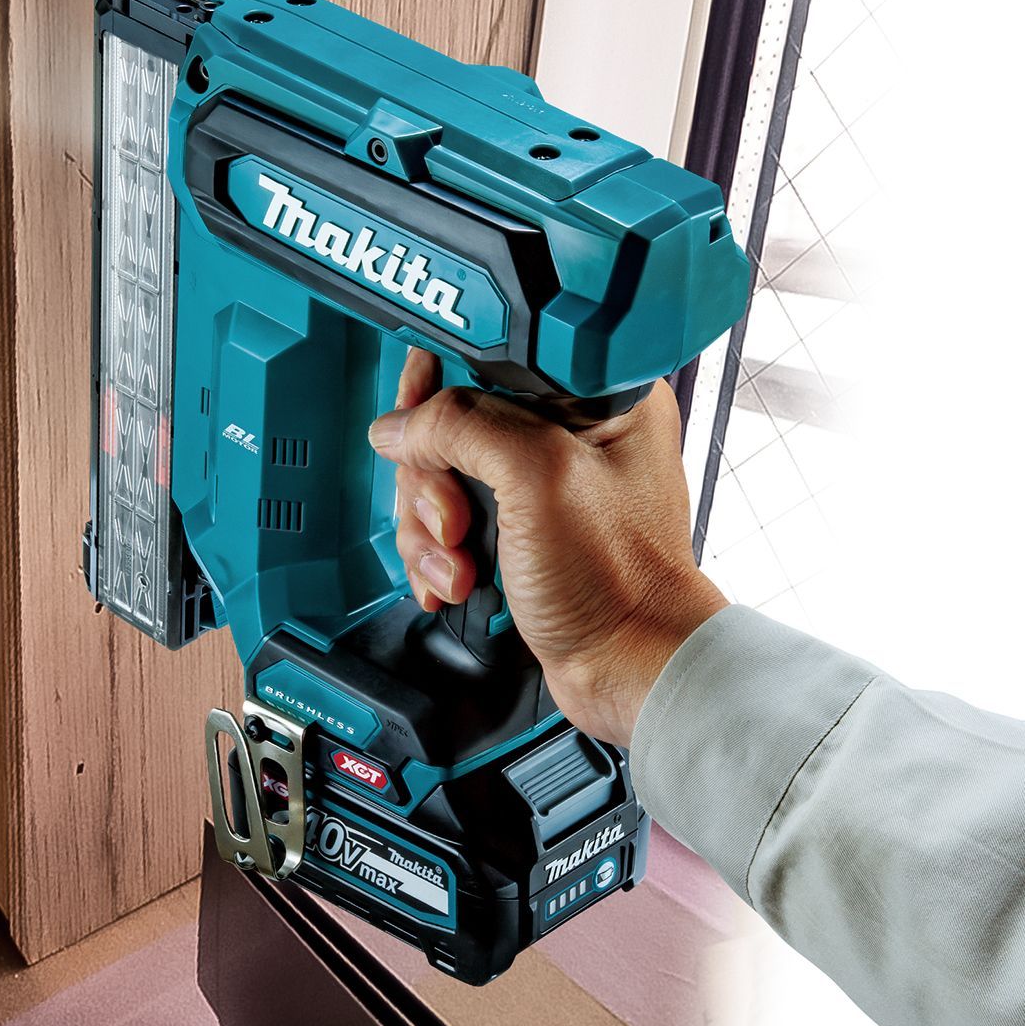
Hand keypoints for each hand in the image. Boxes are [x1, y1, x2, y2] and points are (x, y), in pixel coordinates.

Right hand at [368, 349, 726, 746]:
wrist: (627, 668)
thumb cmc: (617, 581)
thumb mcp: (537, 478)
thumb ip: (461, 427)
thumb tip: (399, 423)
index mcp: (593, 394)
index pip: (489, 358)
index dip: (440, 389)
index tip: (416, 424)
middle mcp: (565, 432)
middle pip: (449, 425)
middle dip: (435, 484)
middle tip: (456, 522)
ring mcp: (536, 485)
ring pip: (439, 478)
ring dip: (431, 530)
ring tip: (458, 565)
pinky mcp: (517, 529)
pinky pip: (447, 521)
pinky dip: (438, 555)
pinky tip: (454, 580)